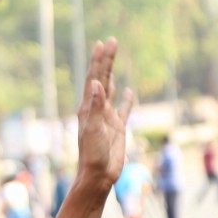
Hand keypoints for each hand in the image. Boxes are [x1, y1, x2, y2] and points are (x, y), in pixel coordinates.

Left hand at [75, 39, 133, 188]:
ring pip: (111, 90)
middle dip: (106, 61)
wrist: (98, 176)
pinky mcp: (117, 128)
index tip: (102, 43)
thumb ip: (96, 107)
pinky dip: (126, 99)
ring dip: (112, 73)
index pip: (94, 79)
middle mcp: (96, 110)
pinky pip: (123, 109)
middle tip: (111, 41)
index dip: (98, 61)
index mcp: (88, 108)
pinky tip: (128, 91)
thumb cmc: (93, 155)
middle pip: (102, 79)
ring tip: (113, 58)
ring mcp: (107, 118)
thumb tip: (96, 84)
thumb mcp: (93, 129)